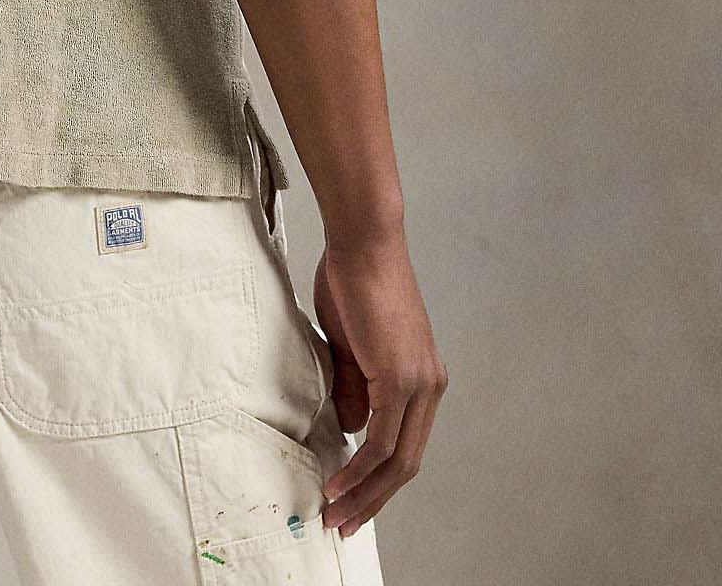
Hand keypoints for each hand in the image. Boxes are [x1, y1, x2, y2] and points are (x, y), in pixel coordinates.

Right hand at [312, 231, 447, 537]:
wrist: (363, 242)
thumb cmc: (354, 281)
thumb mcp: (350, 347)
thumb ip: (354, 389)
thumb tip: (351, 432)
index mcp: (422, 379)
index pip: (405, 445)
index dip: (378, 480)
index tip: (350, 500)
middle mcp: (430, 386)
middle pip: (407, 463)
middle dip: (373, 499)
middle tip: (343, 523)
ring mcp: (420, 383)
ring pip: (397, 458)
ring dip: (364, 491)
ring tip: (335, 512)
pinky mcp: (402, 377)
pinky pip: (381, 438)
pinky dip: (360, 466)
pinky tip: (338, 480)